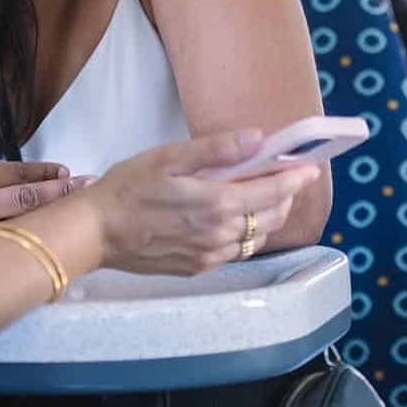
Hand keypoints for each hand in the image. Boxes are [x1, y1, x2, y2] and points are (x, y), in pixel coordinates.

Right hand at [84, 129, 321, 274]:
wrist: (96, 232)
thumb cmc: (128, 187)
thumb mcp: (168, 157)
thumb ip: (215, 149)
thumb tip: (257, 138)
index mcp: (216, 203)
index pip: (272, 191)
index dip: (295, 178)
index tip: (309, 167)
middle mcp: (221, 234)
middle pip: (271, 217)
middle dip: (285, 196)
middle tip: (285, 176)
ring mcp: (211, 256)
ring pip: (257, 238)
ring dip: (267, 216)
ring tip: (264, 196)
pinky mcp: (198, 267)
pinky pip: (236, 252)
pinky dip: (246, 234)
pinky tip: (233, 220)